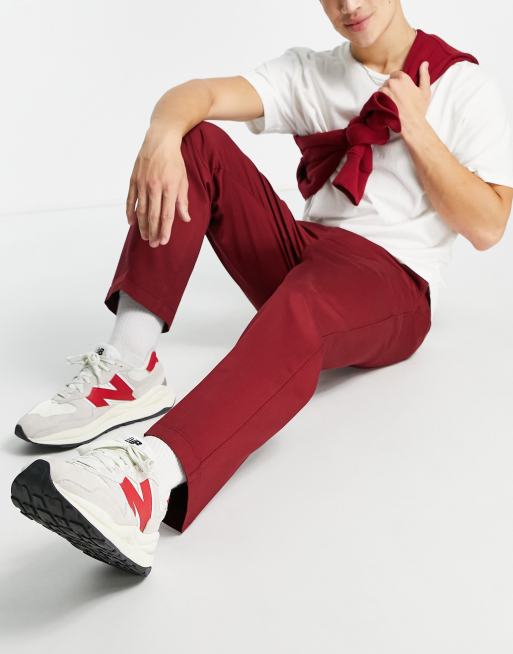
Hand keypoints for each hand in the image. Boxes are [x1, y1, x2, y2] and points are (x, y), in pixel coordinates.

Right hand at [126, 126, 190, 246]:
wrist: (160, 140)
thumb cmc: (175, 161)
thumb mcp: (183, 180)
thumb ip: (183, 201)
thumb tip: (185, 219)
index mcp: (170, 188)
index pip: (167, 215)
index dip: (165, 230)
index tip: (163, 241)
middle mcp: (155, 187)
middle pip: (153, 216)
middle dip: (153, 232)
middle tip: (153, 245)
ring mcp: (142, 183)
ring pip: (141, 210)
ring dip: (142, 226)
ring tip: (144, 237)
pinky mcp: (134, 179)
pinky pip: (130, 200)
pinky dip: (130, 212)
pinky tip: (132, 223)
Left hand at [378, 61, 431, 139]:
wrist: (411, 124)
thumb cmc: (419, 109)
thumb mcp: (425, 91)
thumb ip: (424, 75)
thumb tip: (424, 63)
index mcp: (403, 78)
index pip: (395, 74)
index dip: (398, 81)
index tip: (400, 89)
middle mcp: (392, 83)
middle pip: (388, 82)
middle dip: (391, 88)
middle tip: (397, 98)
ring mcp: (384, 92)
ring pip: (381, 89)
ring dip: (385, 94)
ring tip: (392, 104)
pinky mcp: (378, 102)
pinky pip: (376, 98)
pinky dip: (380, 101)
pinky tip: (387, 107)